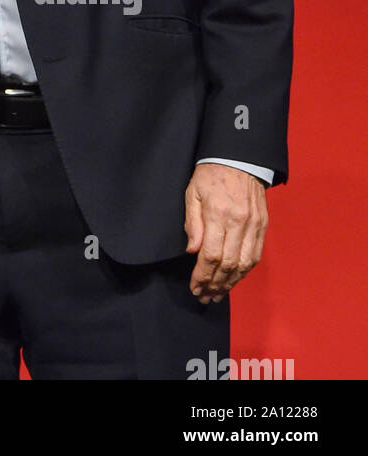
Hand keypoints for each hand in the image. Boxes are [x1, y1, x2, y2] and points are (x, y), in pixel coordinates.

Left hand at [184, 163, 267, 303]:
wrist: (239, 158)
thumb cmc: (211, 173)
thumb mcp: (192, 192)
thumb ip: (192, 222)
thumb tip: (192, 251)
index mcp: (218, 213)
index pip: (210, 254)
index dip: (202, 275)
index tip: (195, 287)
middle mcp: (239, 222)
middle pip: (228, 264)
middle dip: (215, 284)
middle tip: (204, 297)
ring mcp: (254, 226)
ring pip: (244, 264)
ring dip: (230, 283)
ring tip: (217, 294)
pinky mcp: (263, 227)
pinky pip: (254, 256)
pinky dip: (244, 272)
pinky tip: (234, 280)